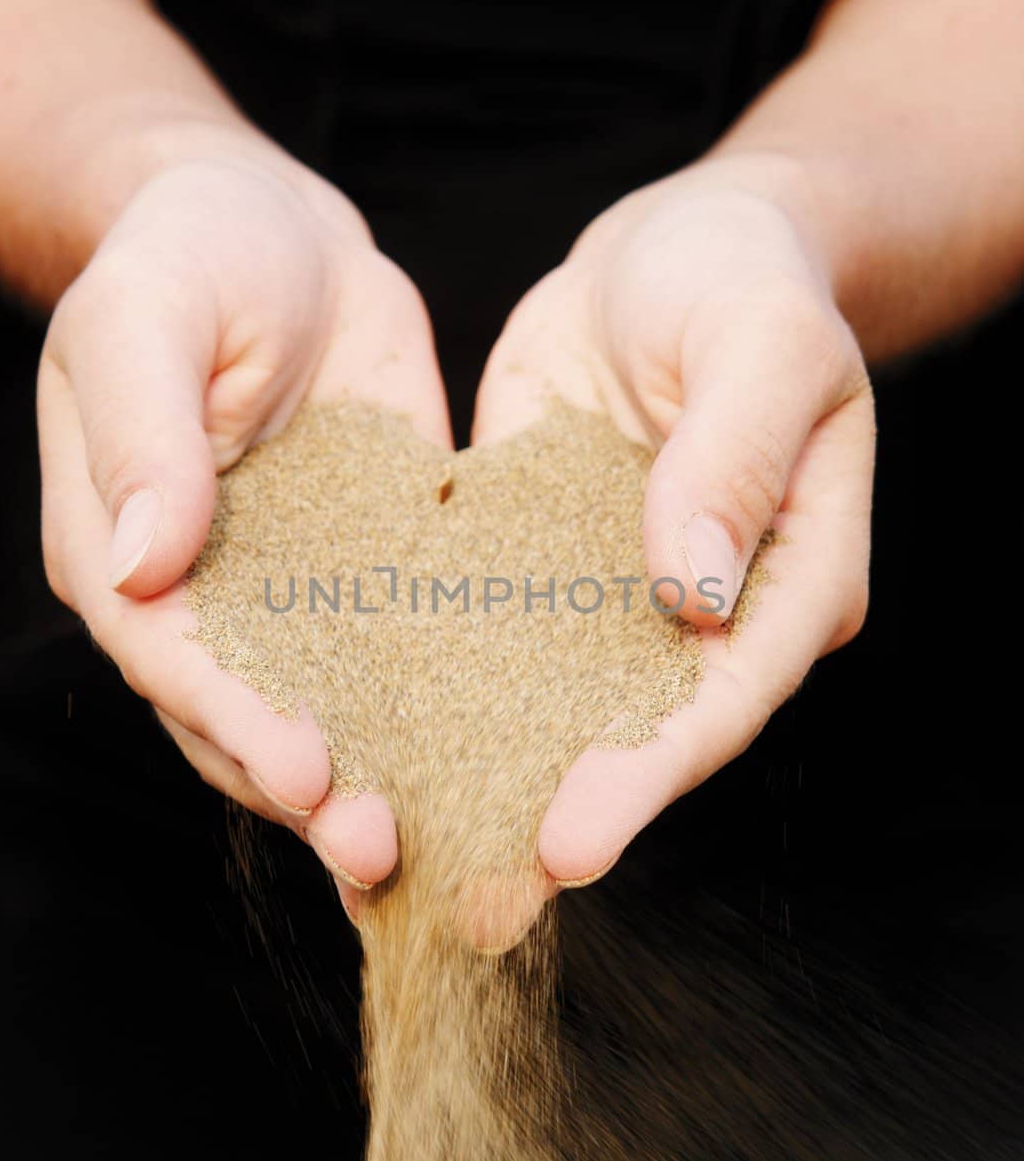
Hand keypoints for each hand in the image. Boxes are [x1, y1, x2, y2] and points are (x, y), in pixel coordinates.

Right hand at [38, 143, 450, 896]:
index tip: (301, 772)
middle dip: (312, 791)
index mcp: (121, 550)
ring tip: (449, 845)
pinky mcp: (378, 570)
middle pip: (246, 715)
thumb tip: (137, 563)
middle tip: (380, 851)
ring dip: (383, 775)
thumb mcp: (148, 314)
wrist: (277, 229)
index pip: (169, 656)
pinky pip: (410, 647)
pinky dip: (448, 707)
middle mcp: (208, 595)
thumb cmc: (187, 251)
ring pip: (334, 706)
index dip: (231, 720)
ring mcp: (297, 592)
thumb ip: (140, 431)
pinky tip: (509, 758)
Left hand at [473, 153, 874, 883]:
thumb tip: (693, 592)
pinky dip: (436, 698)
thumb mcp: (761, 341)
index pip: (723, 697)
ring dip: (484, 787)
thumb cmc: (744, 277)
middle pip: (636, 735)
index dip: (651, 774)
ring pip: (554, 711)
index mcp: (791, 580)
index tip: (572, 840)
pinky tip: (368, 750)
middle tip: (481, 910)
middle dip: (557, 820)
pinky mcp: (541, 573)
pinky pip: (490, 643)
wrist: (675, 249)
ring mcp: (618, 601)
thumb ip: (735, 456)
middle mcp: (708, 617)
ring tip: (403, 868)